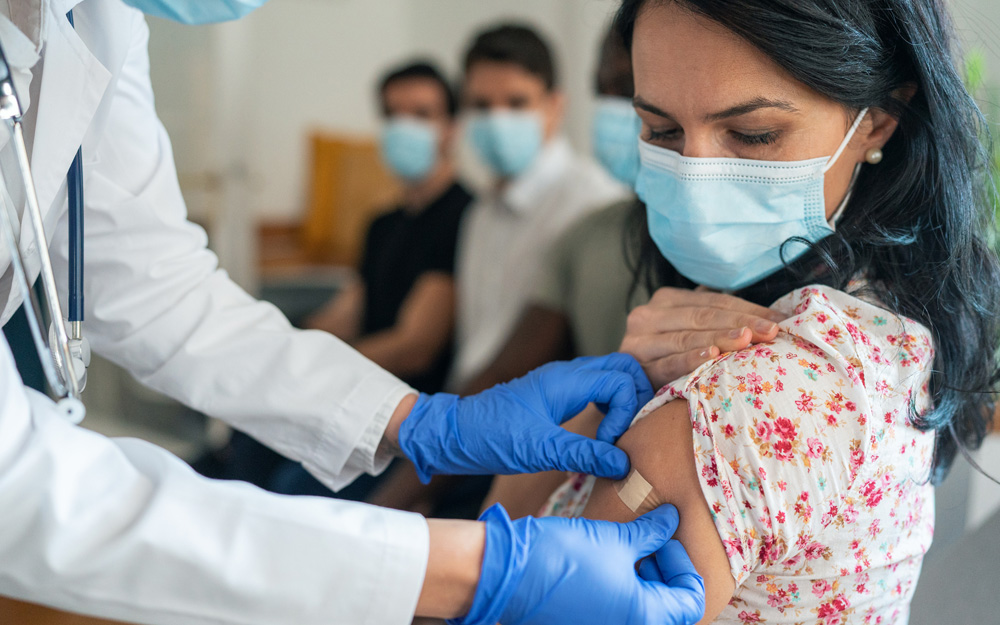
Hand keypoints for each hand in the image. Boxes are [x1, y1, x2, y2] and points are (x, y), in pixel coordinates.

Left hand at [398, 354, 652, 481]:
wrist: (453, 434)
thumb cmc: (491, 437)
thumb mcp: (539, 450)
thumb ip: (584, 454)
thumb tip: (624, 464)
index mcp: (566, 380)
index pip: (621, 380)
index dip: (627, 412)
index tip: (609, 443)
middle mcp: (567, 374)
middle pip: (623, 368)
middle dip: (637, 397)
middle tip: (630, 433)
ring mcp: (562, 383)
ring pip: (610, 377)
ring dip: (624, 402)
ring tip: (618, 436)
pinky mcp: (555, 396)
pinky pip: (595, 390)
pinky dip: (609, 407)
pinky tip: (602, 435)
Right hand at [450, 504, 704, 624]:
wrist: (508, 572)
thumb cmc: (564, 556)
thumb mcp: (614, 538)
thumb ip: (650, 533)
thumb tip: (672, 519)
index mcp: (644, 617)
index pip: (690, 599)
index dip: (683, 565)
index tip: (665, 539)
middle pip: (668, 607)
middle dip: (663, 570)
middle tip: (647, 539)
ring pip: (641, 609)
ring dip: (642, 578)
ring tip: (626, 545)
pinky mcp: (582, 624)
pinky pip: (615, 611)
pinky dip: (620, 588)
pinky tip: (606, 559)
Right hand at [621, 287, 784, 388]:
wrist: (624, 393)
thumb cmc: (668, 362)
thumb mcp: (689, 333)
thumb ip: (716, 320)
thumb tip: (772, 317)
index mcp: (665, 300)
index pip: (712, 300)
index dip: (747, 308)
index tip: (779, 320)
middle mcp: (648, 315)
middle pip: (701, 316)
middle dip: (740, 322)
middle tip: (770, 331)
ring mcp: (638, 341)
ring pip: (686, 337)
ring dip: (719, 338)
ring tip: (747, 340)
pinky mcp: (634, 366)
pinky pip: (667, 362)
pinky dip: (690, 359)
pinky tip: (711, 356)